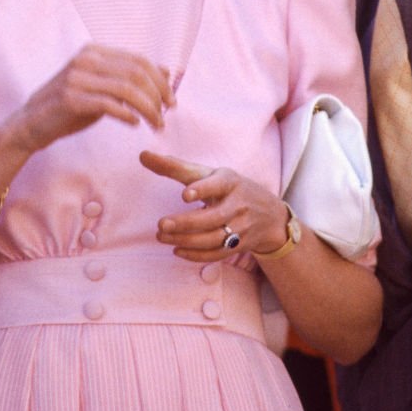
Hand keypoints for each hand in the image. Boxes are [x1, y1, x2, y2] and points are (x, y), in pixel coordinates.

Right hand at [14, 44, 174, 151]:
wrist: (30, 124)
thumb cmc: (71, 106)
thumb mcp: (102, 87)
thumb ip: (129, 77)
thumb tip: (166, 70)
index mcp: (94, 51)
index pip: (139, 60)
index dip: (160, 81)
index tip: (171, 101)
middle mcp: (86, 58)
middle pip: (136, 73)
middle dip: (157, 95)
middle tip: (166, 115)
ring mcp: (77, 77)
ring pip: (127, 89)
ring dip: (147, 109)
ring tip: (155, 124)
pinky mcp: (70, 98)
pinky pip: (109, 104)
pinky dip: (127, 114)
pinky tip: (134, 124)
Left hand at [139, 150, 289, 261]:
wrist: (268, 215)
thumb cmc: (228, 188)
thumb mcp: (208, 174)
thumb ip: (175, 167)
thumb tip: (142, 155)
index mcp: (231, 182)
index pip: (218, 184)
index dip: (202, 189)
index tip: (185, 195)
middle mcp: (239, 204)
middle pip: (213, 217)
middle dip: (186, 223)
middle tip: (161, 224)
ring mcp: (242, 227)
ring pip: (214, 238)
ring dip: (186, 240)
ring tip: (161, 236)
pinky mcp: (240, 245)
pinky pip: (217, 253)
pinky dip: (196, 255)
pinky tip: (176, 250)